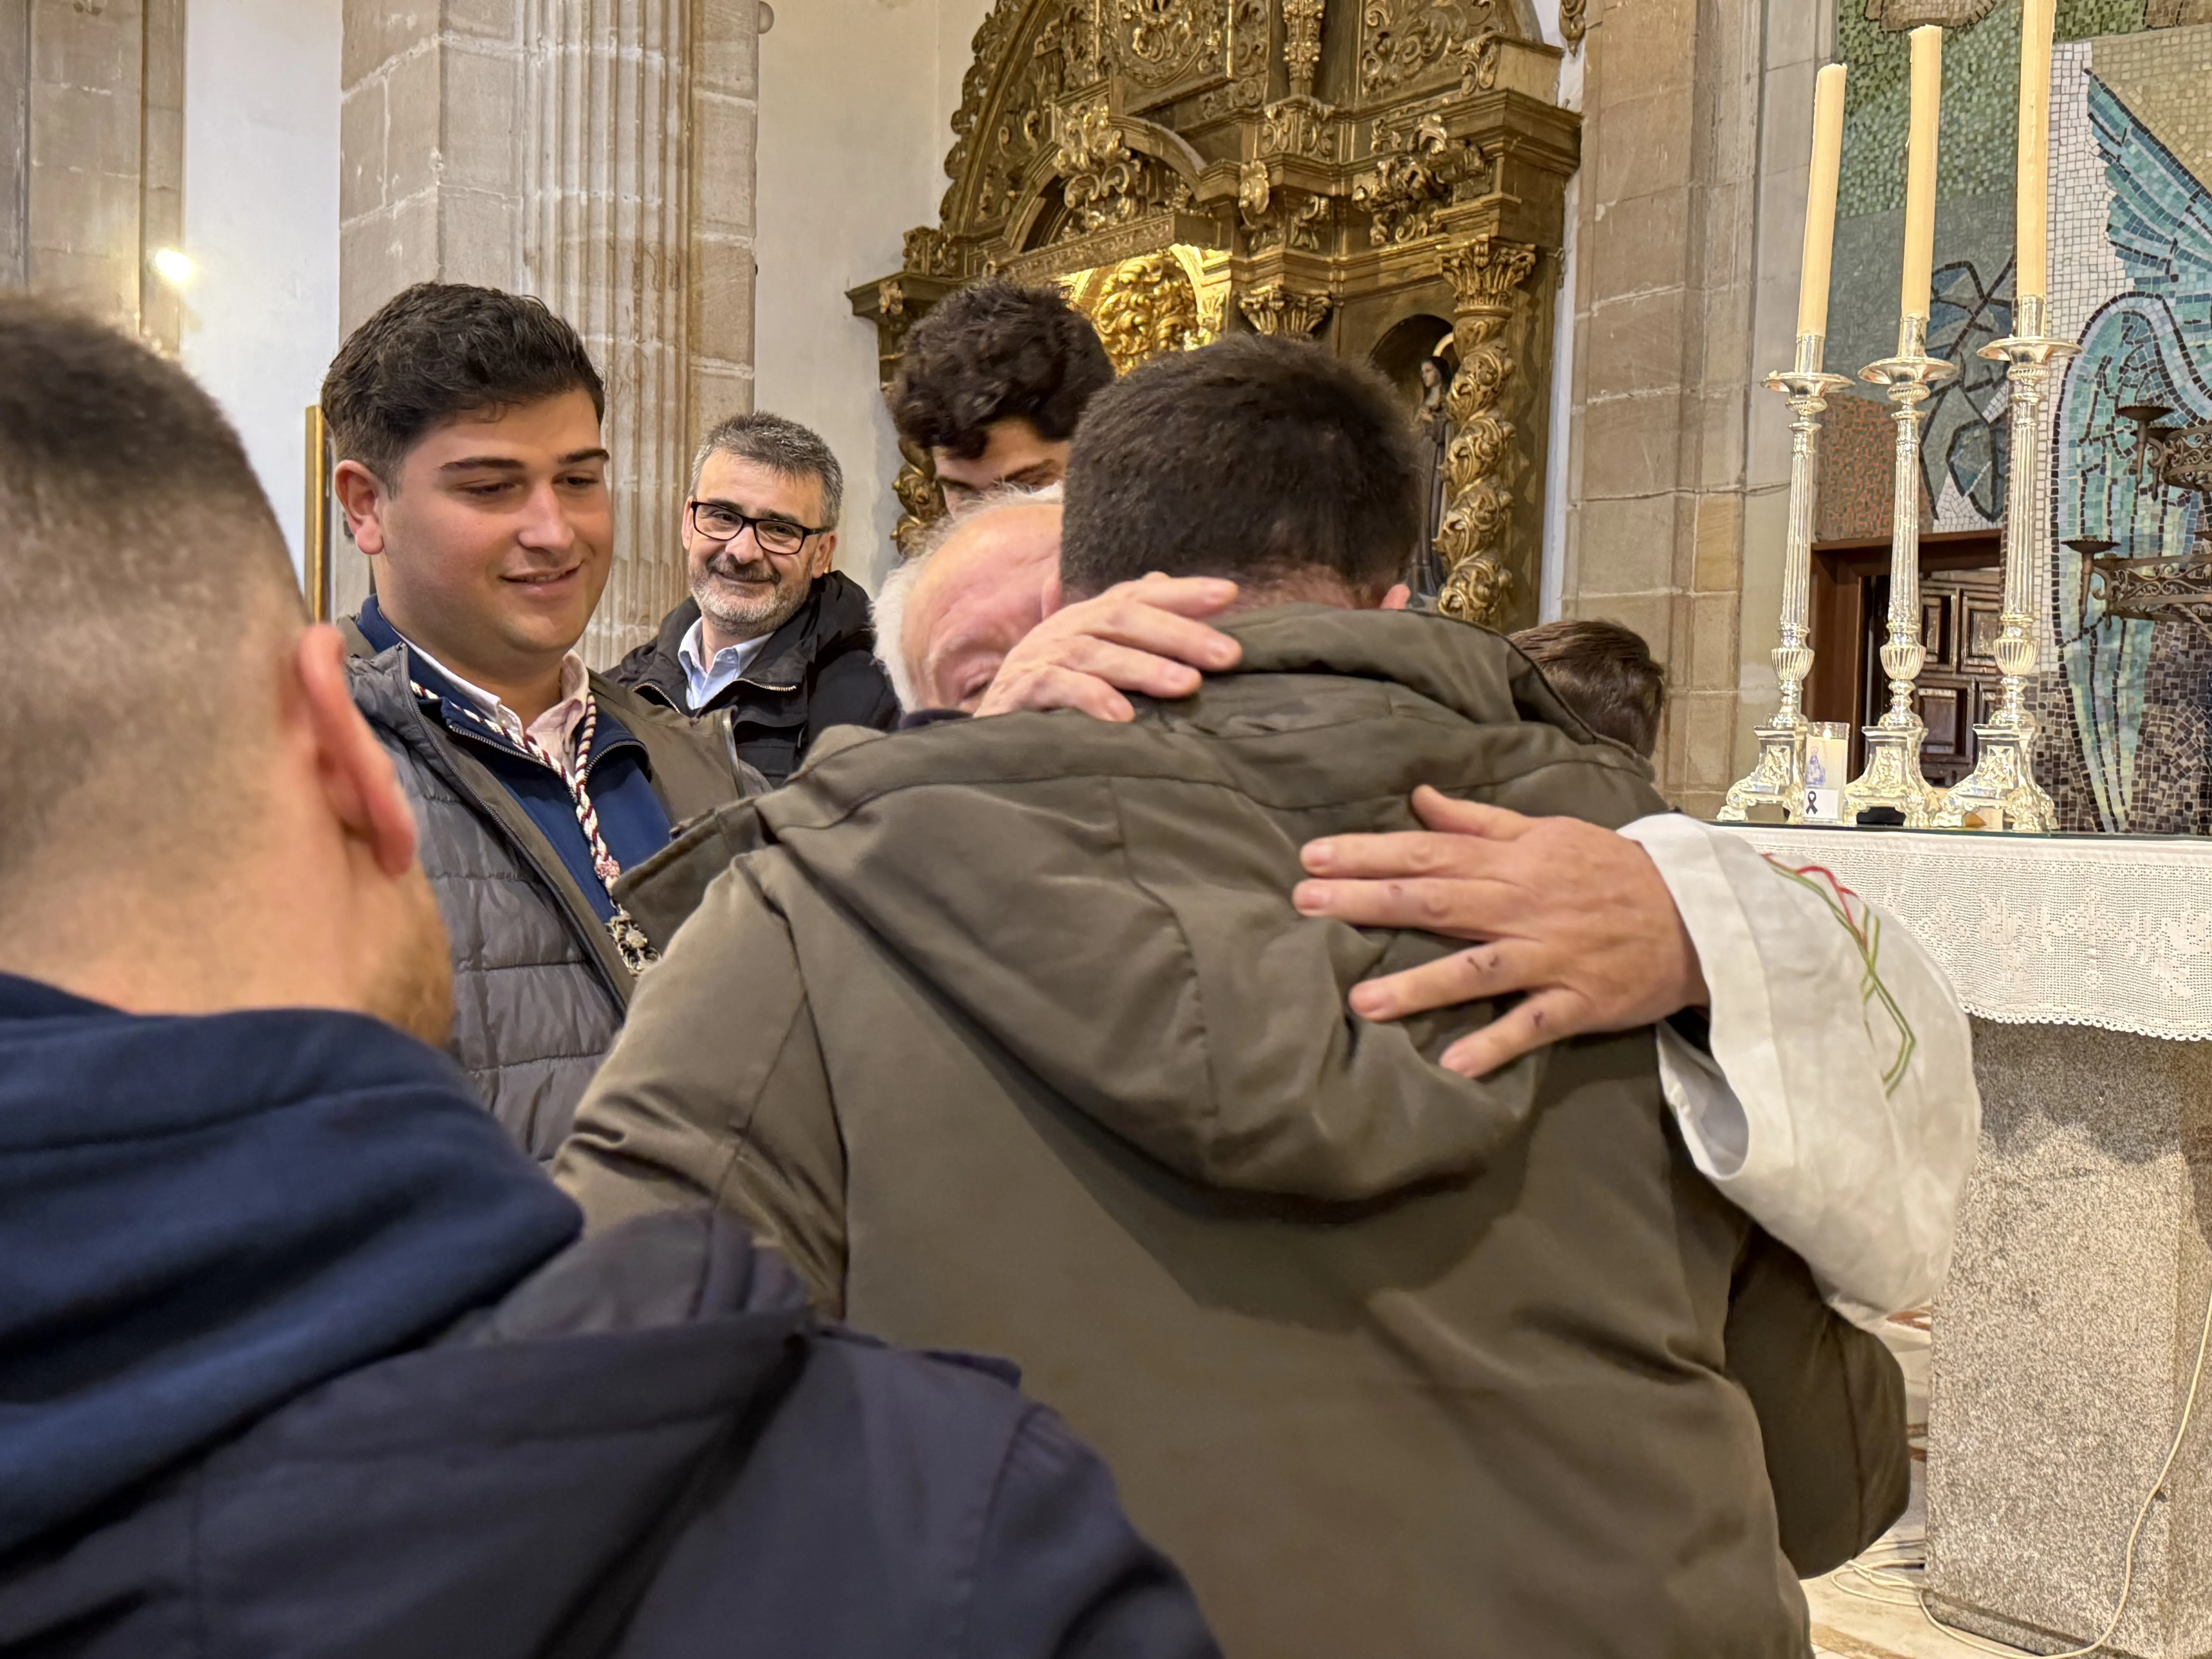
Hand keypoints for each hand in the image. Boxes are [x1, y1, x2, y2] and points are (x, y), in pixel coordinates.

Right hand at [975, 574, 1242, 721]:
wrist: (989, 731)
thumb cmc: (1052, 690)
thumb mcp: (1092, 654)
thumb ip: (1126, 624)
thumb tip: (1159, 578)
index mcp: (1088, 617)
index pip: (1138, 595)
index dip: (1182, 592)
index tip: (1230, 595)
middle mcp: (1066, 628)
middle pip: (1125, 618)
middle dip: (1179, 634)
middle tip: (1229, 654)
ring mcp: (1041, 657)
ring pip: (1096, 653)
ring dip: (1144, 667)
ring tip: (1187, 685)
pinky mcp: (1019, 692)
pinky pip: (1055, 689)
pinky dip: (1088, 699)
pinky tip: (1121, 716)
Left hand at [1293, 787, 1707, 1078]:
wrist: (1697, 917)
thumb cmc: (1612, 872)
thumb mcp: (1549, 831)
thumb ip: (1480, 821)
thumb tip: (1419, 798)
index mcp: (1515, 861)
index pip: (1429, 852)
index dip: (1369, 854)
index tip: (1312, 857)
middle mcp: (1524, 905)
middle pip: (1436, 902)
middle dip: (1369, 903)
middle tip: (1305, 906)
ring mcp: (1551, 956)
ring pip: (1477, 970)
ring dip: (1420, 987)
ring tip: (1362, 1001)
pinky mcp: (1579, 1002)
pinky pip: (1533, 1026)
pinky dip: (1496, 1044)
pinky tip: (1453, 1064)